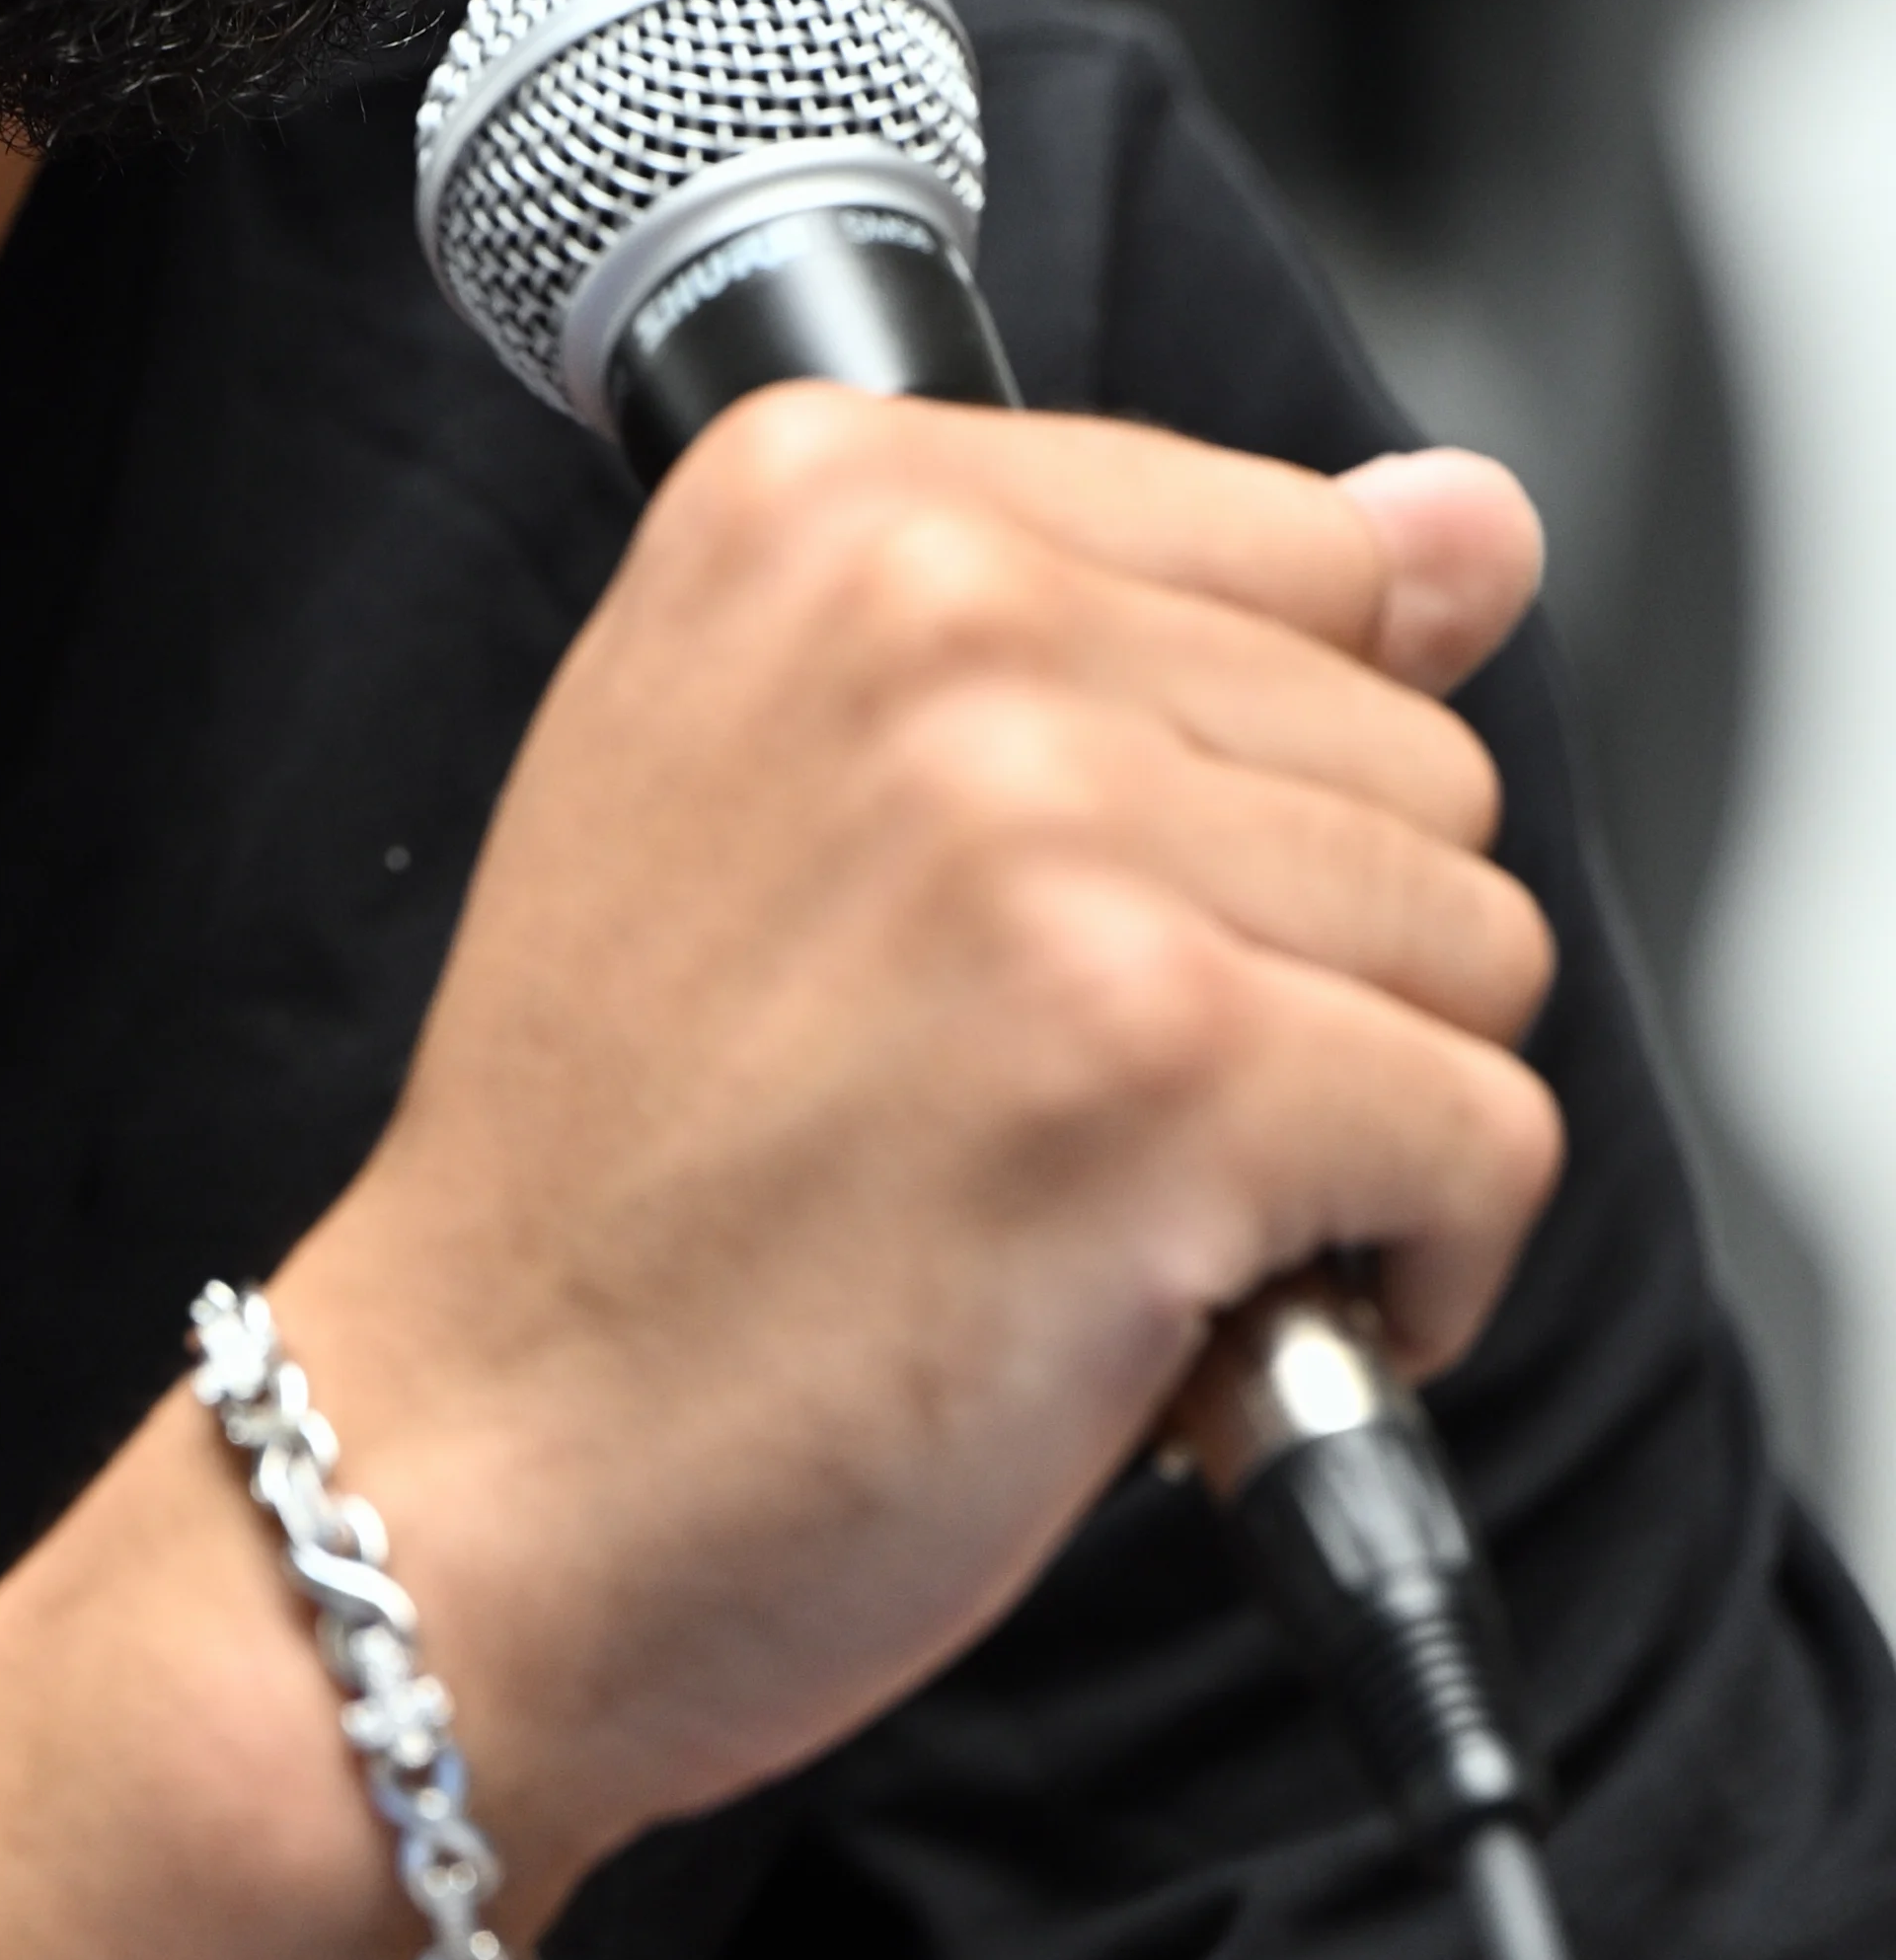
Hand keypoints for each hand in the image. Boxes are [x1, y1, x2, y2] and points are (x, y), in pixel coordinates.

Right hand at [302, 400, 1559, 1883]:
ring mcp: (1052, 829)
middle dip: (1304, 961)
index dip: (1240, 782)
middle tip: (1057, 1088)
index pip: (1304, 550)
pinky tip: (1199, 1316)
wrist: (470, 1464)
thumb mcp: (790, 772)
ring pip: (1475, 942)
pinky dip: (1408, 1276)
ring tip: (1108, 1195)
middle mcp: (933, 611)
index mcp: (822, 495)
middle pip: (1412, 756)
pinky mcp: (1166, 1060)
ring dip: (1351, 1118)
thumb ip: (1126, 616)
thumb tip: (1471, 525)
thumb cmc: (618, 1163)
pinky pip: (1488, 1138)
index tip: (1080, 908)